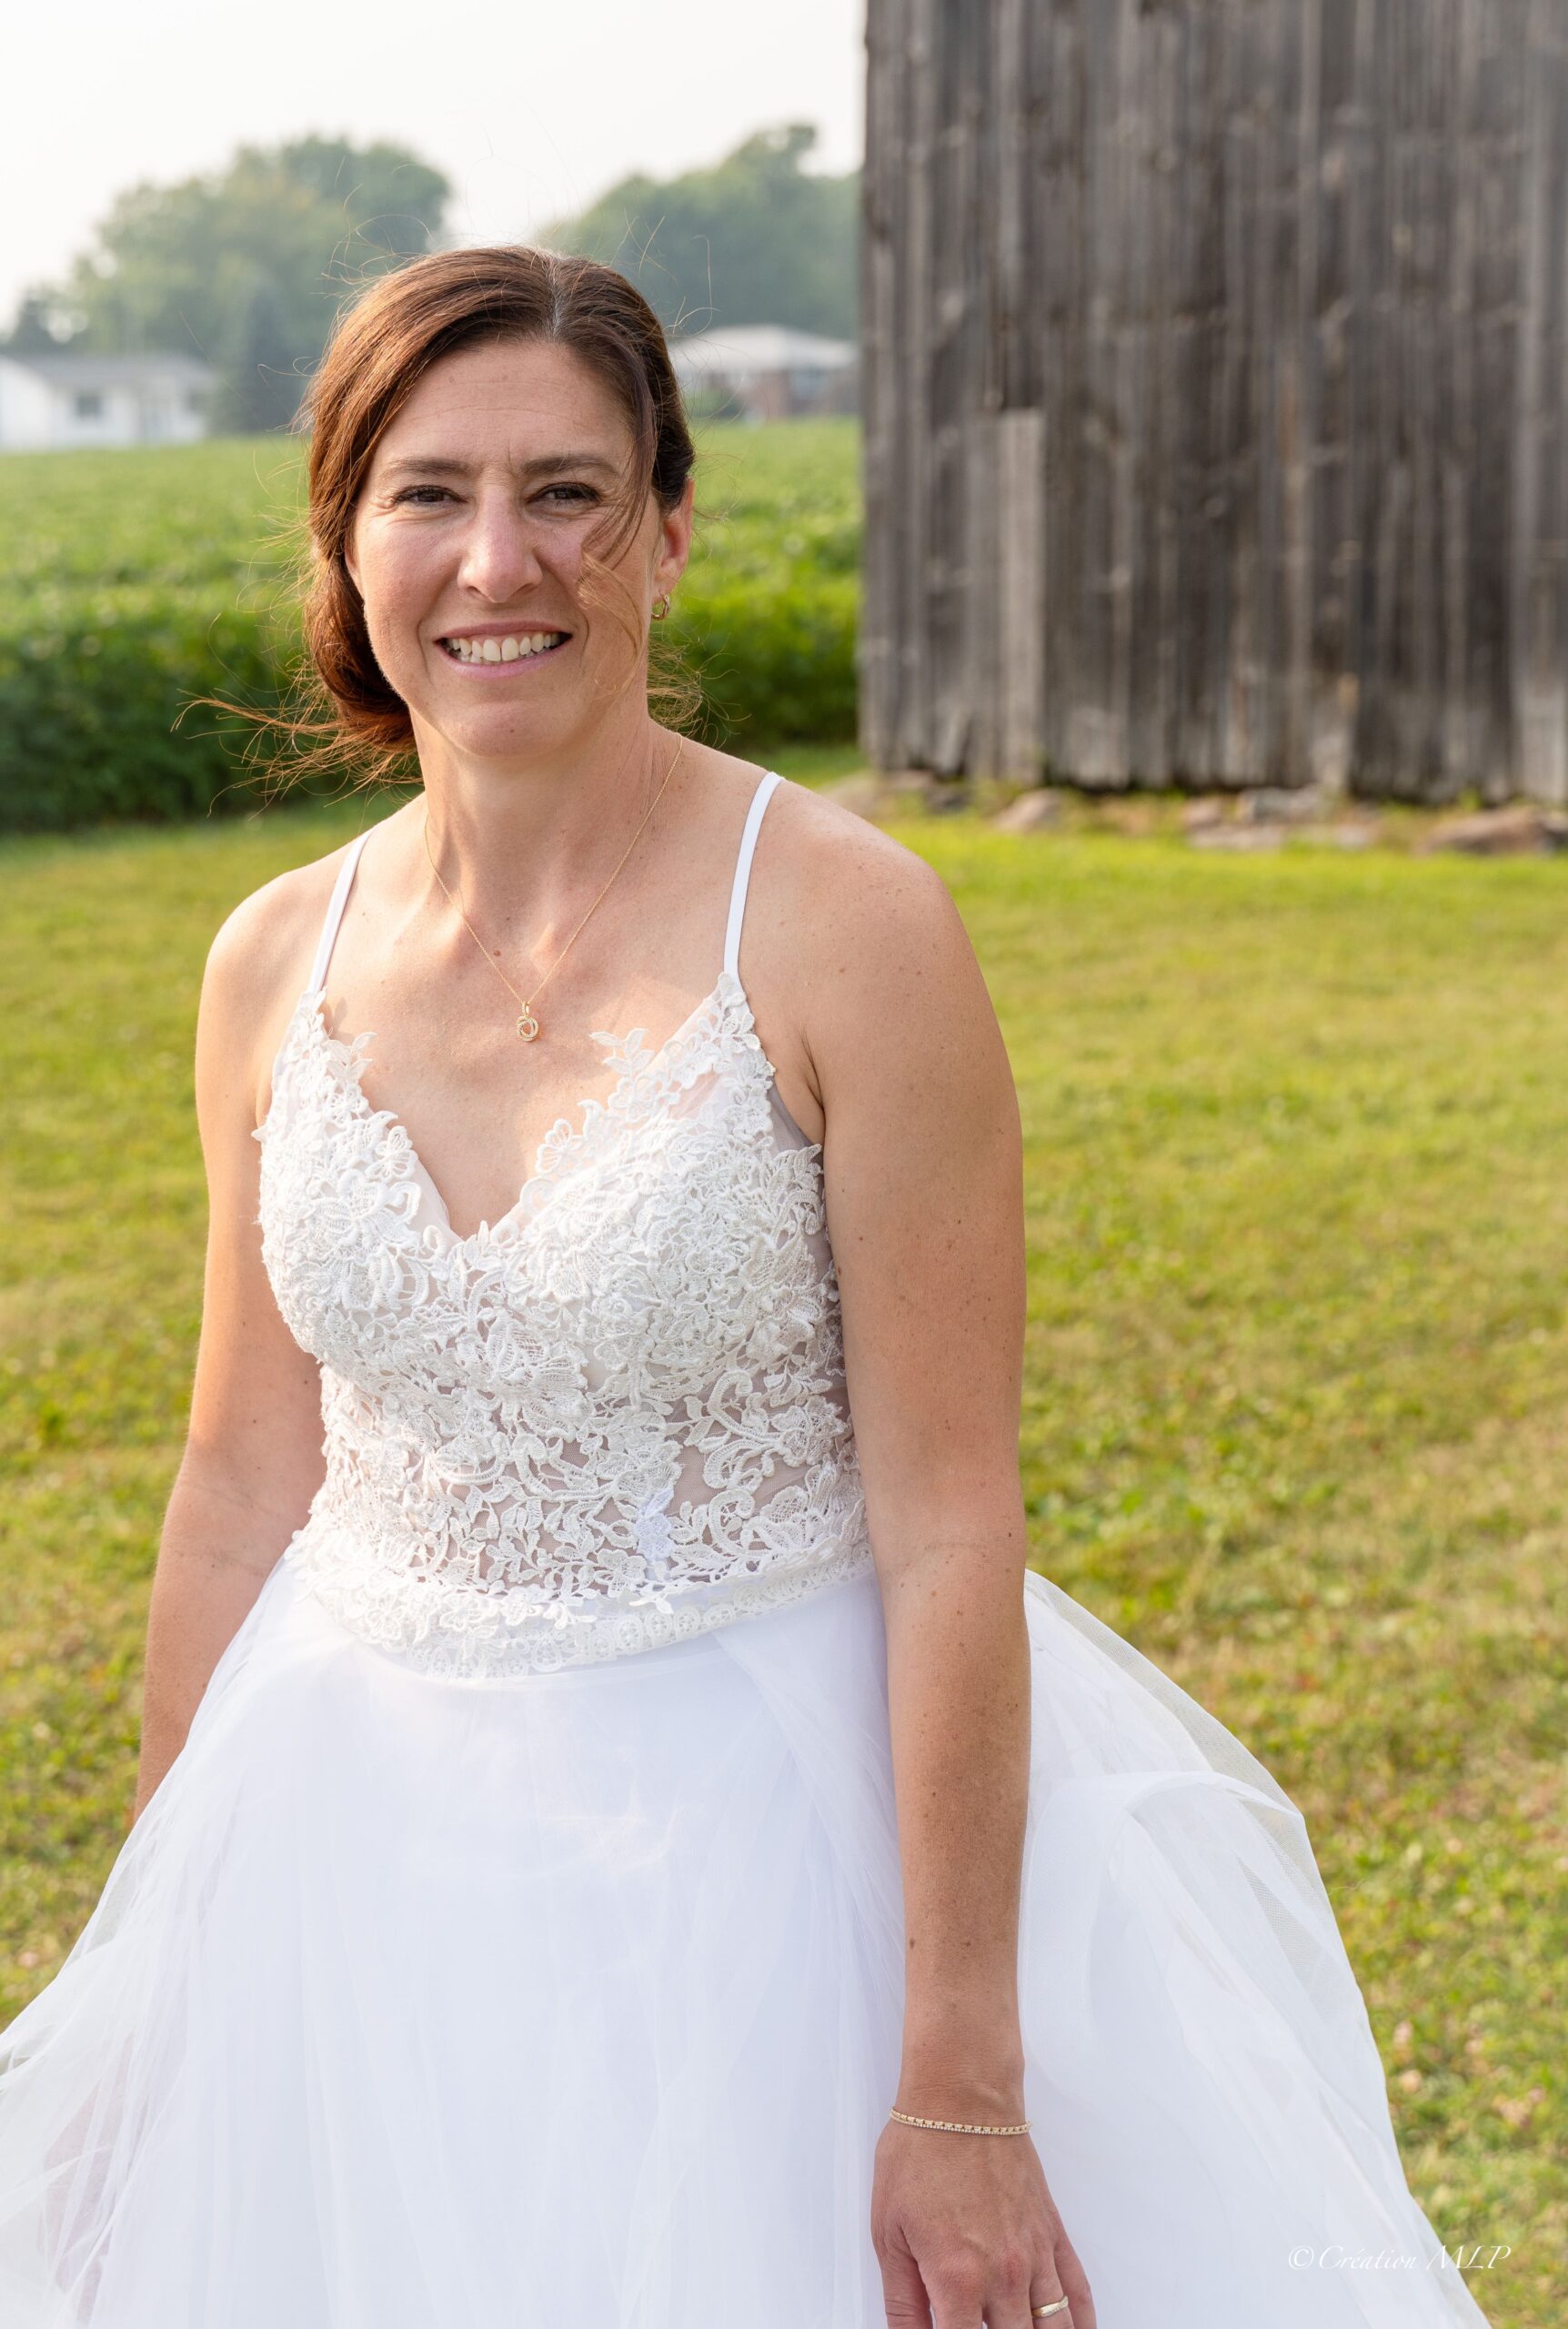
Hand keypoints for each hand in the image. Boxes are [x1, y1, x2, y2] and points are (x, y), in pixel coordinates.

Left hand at [870, 2115, 1096, 2328]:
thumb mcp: (889, 2234)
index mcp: (957, 2280)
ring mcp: (1035, 2256)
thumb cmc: (921, 2152)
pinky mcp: (1052, 2235)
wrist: (962, 2098)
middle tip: (980, 2328)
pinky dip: (1081, 2322)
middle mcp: (1004, 2275)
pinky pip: (1078, 2293)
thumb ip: (902, 2303)